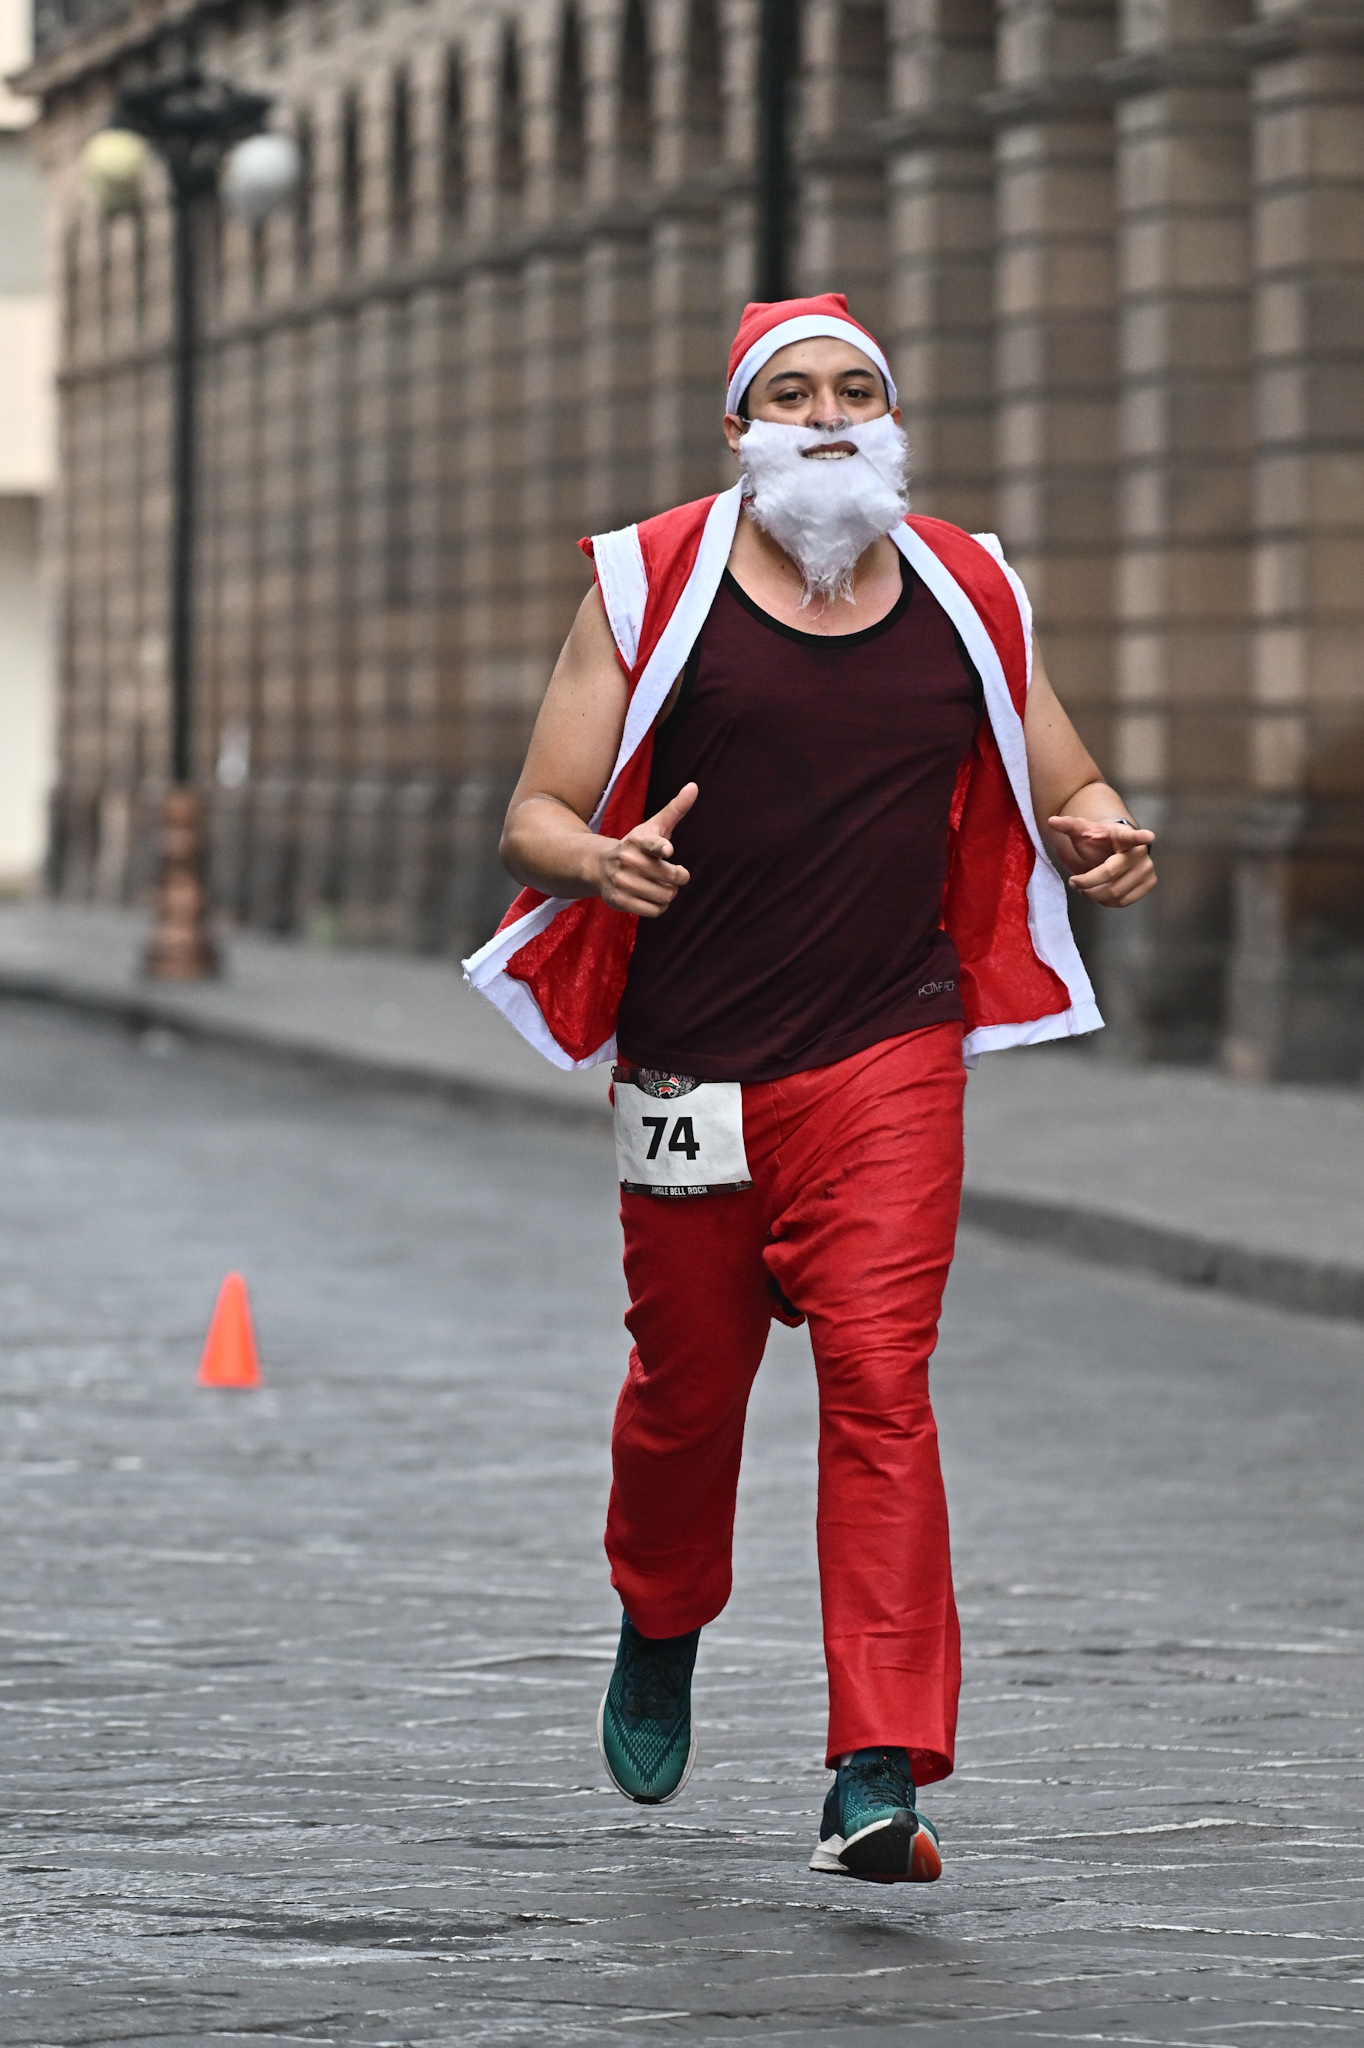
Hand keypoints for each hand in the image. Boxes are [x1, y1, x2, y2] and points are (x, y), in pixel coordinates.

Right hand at [594, 783, 697, 916]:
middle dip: (678, 878)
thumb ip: (675, 809)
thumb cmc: (636, 846)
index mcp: (638, 841)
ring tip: (661, 886)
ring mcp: (622, 882)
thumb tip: (694, 786)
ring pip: (665, 896)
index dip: (660, 847)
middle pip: (671, 878)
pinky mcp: (619, 901)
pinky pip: (655, 911)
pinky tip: (653, 898)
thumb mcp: (654, 826)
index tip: (667, 850)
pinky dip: (660, 907)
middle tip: (673, 874)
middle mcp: (628, 861)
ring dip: (669, 893)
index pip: (651, 843)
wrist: (599, 866)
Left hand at [1048, 815, 1156, 907]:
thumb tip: (1052, 821)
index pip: (1132, 836)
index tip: (1149, 836)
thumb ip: (1068, 826)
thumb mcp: (1083, 830)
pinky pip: (1123, 901)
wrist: (1116, 847)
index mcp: (1124, 835)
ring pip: (1115, 892)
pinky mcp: (1149, 883)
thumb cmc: (1099, 839)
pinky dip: (1106, 901)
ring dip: (1093, 894)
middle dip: (1087, 882)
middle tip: (1073, 881)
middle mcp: (1140, 851)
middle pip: (1110, 874)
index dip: (1140, 837)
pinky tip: (1099, 891)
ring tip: (1084, 887)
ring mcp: (1147, 868)